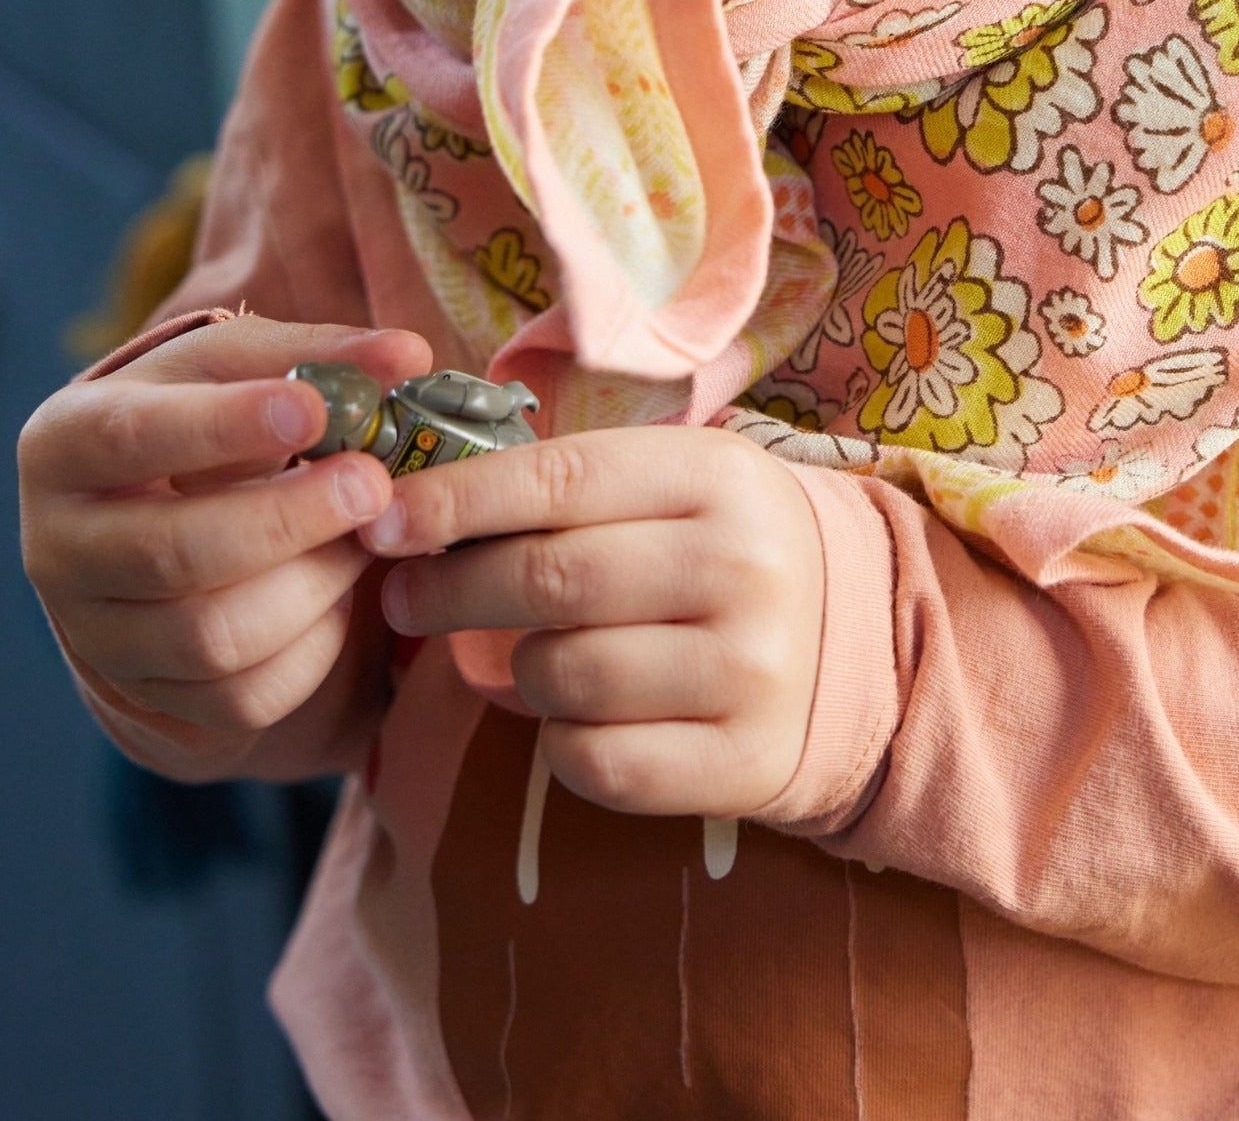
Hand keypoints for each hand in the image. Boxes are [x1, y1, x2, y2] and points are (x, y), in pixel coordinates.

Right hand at [19, 316, 429, 738]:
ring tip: (365, 533)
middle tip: (373, 484)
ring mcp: (97, 635)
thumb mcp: (235, 369)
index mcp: (66, 443)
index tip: (313, 410)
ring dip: (315, 583)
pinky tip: (338, 590)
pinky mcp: (152, 695)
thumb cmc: (198, 419)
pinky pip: (246, 696)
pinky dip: (314, 646)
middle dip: (290, 520)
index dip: (224, 427)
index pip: (131, 437)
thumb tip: (408, 353)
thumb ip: (317, 355)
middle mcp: (59, 547)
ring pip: (214, 637)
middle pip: (174, 553)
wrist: (155, 511)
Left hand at [363, 426, 826, 819]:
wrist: (855, 644)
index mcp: (720, 475)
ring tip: (528, 656)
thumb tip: (413, 504)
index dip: (456, 500)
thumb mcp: (675, 483)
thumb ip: (569, 482)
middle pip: (549, 578)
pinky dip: (561, 744)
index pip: (560, 478)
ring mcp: (751, 669)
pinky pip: (595, 764)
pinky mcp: (744, 761)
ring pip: (562, 675)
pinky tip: (582, 716)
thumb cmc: (723, 548)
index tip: (383, 520)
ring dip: (517, 671)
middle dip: (452, 588)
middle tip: (407, 597)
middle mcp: (743, 566)